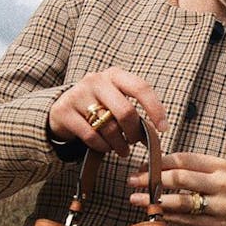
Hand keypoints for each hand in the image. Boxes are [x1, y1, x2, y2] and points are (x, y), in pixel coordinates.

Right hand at [47, 68, 168, 157]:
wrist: (61, 109)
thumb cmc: (97, 106)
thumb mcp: (115, 100)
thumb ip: (133, 110)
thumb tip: (156, 132)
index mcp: (114, 75)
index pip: (141, 88)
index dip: (155, 109)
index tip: (163, 128)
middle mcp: (96, 81)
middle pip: (126, 112)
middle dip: (134, 133)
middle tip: (134, 142)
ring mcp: (78, 95)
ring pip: (109, 128)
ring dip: (119, 145)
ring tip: (121, 149)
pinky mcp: (65, 112)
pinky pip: (92, 137)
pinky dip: (102, 147)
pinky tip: (105, 147)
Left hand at [128, 153, 225, 225]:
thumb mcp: (223, 174)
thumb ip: (197, 169)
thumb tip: (159, 165)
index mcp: (220, 166)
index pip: (183, 159)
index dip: (158, 162)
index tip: (141, 166)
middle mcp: (222, 183)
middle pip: (179, 177)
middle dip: (151, 178)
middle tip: (133, 181)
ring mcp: (220, 206)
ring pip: (180, 201)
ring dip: (154, 201)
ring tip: (136, 200)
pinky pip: (186, 220)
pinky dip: (167, 217)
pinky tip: (153, 214)